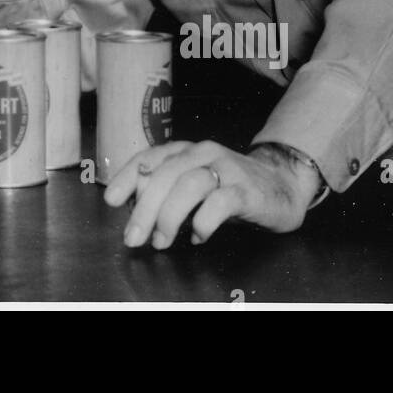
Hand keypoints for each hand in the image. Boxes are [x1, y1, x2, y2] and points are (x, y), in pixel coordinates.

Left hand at [102, 139, 317, 248]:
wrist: (281, 184)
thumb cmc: (229, 187)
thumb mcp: (194, 184)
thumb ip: (167, 192)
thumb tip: (134, 211)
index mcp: (186, 151)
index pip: (150, 157)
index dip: (128, 177)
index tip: (111, 200)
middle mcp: (204, 153)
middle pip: (166, 175)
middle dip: (145, 208)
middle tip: (133, 237)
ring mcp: (227, 169)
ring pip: (190, 185)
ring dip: (170, 216)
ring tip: (161, 241)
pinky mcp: (247, 190)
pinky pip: (221, 203)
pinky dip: (204, 222)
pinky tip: (198, 237)